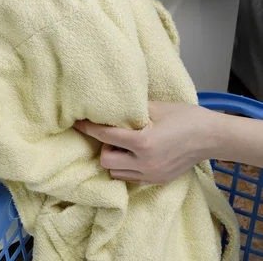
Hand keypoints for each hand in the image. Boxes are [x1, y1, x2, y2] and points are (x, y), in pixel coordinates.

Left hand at [74, 102, 217, 184]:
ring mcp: (151, 175)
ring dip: (115, 160)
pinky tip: (134, 156)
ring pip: (116, 174)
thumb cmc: (184, 117)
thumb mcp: (156, 107)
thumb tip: (110, 107)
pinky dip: (127, 168)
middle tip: (113, 135)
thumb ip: (131, 110)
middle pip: (106, 161)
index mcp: (142, 142)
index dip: (89, 128)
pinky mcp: (158, 181)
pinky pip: (131, 179)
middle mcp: (144, 163)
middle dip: (104, 147)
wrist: (210, 136)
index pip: (105, 136)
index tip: (78, 123)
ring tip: (124, 146)